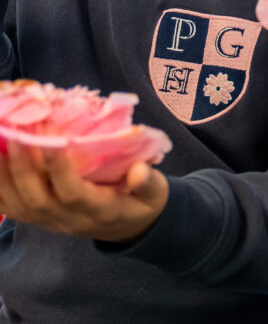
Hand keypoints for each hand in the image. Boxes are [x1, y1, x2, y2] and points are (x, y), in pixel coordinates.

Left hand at [0, 141, 168, 242]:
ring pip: (19, 206)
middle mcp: (70, 220)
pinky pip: (12, 209)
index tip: (54, 142)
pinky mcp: (41, 218)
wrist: (131, 227)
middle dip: (23, 169)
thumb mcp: (156, 192)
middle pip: (37, 200)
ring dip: (3, 177)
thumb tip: (139, 171)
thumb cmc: (143, 202)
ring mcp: (52, 222)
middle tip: (16, 136)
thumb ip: (148, 182)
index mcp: (100, 211)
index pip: (72, 193)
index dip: (60, 170)